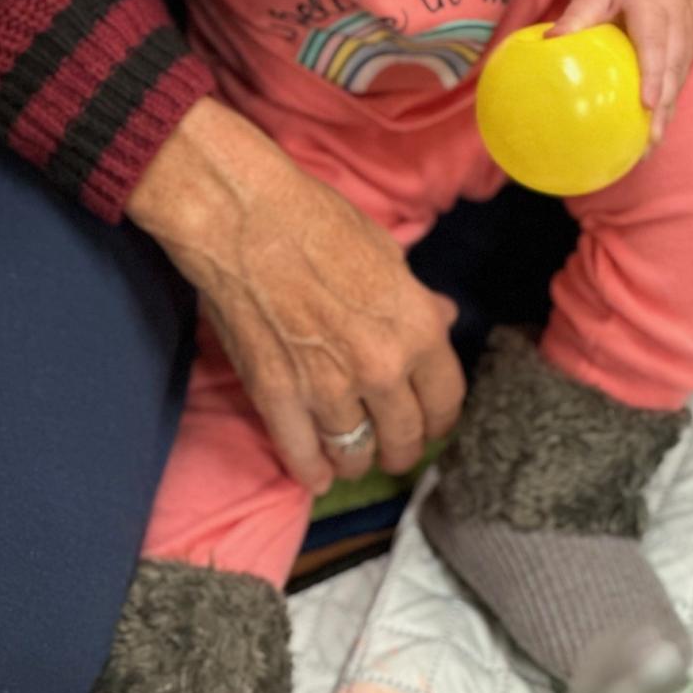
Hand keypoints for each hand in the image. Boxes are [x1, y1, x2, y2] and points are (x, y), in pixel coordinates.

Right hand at [128, 98, 464, 494]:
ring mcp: (328, 388)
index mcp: (417, 328)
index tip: (430, 421)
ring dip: (357, 459)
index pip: (447, 401)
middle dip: (401, 447)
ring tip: (353, 455)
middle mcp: (382, 368)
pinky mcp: (277, 397)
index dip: (440, 418)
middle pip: (405, 437)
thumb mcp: (386, 253)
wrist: (245, 218)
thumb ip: (416, 300)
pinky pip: (301, 456)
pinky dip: (311, 471)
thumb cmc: (316, 221)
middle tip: (393, 445)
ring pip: (355, 454)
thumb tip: (443, 317)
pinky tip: (317, 475)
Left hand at [549, 0, 692, 144]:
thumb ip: (578, 11)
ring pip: (680, 78)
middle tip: (651, 140)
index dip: (654, 75)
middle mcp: (677, 22)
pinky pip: (678, 78)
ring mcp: (685, 34)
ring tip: (651, 147)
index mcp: (654, 4)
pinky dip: (667, 104)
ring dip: (668, 112)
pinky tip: (651, 132)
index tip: (647, 104)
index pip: (656, 43)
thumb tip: (550, 41)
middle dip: (665, 106)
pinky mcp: (684, 45)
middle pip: (674, 69)